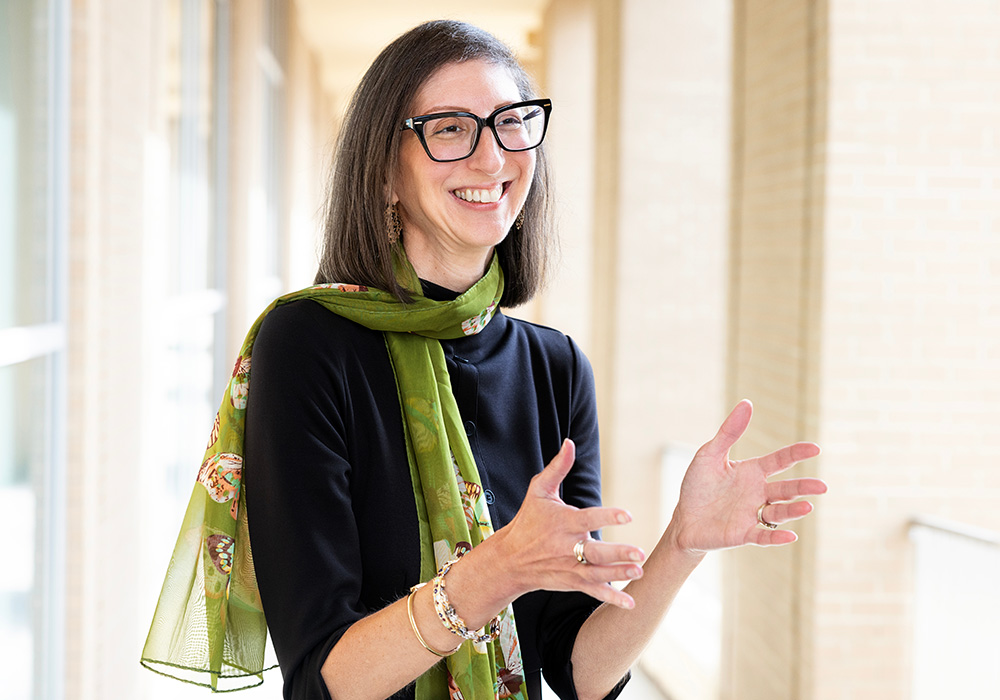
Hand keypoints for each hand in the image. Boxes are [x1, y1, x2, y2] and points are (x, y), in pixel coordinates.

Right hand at [494, 439, 645, 608]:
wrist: (510, 559)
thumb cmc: (528, 520)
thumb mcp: (539, 490)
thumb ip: (558, 468)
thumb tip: (570, 442)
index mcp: (562, 522)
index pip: (587, 518)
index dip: (606, 516)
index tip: (627, 516)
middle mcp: (566, 546)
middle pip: (594, 551)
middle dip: (616, 553)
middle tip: (639, 554)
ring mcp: (569, 567)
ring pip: (597, 573)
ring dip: (619, 574)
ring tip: (639, 571)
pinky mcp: (572, 582)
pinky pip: (593, 591)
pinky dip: (611, 598)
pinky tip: (631, 603)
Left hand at [667, 400, 826, 551]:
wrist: (683, 518)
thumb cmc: (698, 486)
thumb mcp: (710, 454)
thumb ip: (729, 432)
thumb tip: (747, 403)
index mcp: (752, 472)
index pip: (780, 461)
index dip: (796, 454)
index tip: (815, 448)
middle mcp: (758, 493)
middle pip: (786, 489)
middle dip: (803, 487)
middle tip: (822, 487)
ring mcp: (752, 514)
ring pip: (778, 512)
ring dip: (793, 510)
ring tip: (807, 507)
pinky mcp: (742, 534)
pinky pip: (763, 536)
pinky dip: (776, 537)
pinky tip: (791, 537)